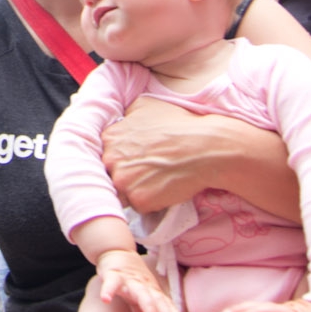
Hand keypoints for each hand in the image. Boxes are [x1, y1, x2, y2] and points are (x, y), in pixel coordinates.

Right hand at [95, 248, 190, 311]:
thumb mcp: (136, 297)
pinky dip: (109, 290)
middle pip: (158, 303)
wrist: (116, 251)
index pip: (167, 307)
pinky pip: (112, 283)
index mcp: (153, 292)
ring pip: (141, 295)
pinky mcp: (113, 274)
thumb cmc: (130, 278)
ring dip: (149, 308)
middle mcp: (145, 286)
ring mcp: (130, 280)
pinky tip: (106, 300)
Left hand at [103, 97, 215, 211]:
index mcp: (109, 137)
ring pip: (122, 193)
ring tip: (156, 181)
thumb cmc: (179, 124)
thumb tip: (121, 122)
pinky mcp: (139, 200)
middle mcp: (110, 160)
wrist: (205, 148)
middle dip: (125, 174)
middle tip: (147, 170)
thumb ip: (125, 116)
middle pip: (110, 174)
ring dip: (135, 190)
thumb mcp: (145, 105)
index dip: (120, 158)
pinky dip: (151, 202)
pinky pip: (139, 206)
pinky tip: (165, 189)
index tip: (135, 159)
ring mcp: (123, 181)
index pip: (105, 154)